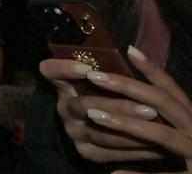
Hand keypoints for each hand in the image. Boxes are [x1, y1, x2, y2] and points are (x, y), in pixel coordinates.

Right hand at [41, 47, 191, 167]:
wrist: (109, 130)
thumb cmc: (112, 95)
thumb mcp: (106, 80)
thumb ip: (111, 69)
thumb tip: (134, 53)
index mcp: (64, 86)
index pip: (50, 71)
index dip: (64, 68)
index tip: (88, 69)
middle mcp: (64, 109)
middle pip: (82, 106)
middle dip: (117, 107)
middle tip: (148, 108)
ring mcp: (74, 132)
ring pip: (100, 133)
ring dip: (131, 130)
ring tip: (157, 127)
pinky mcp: (87, 152)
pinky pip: (112, 153)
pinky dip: (136, 149)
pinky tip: (156, 145)